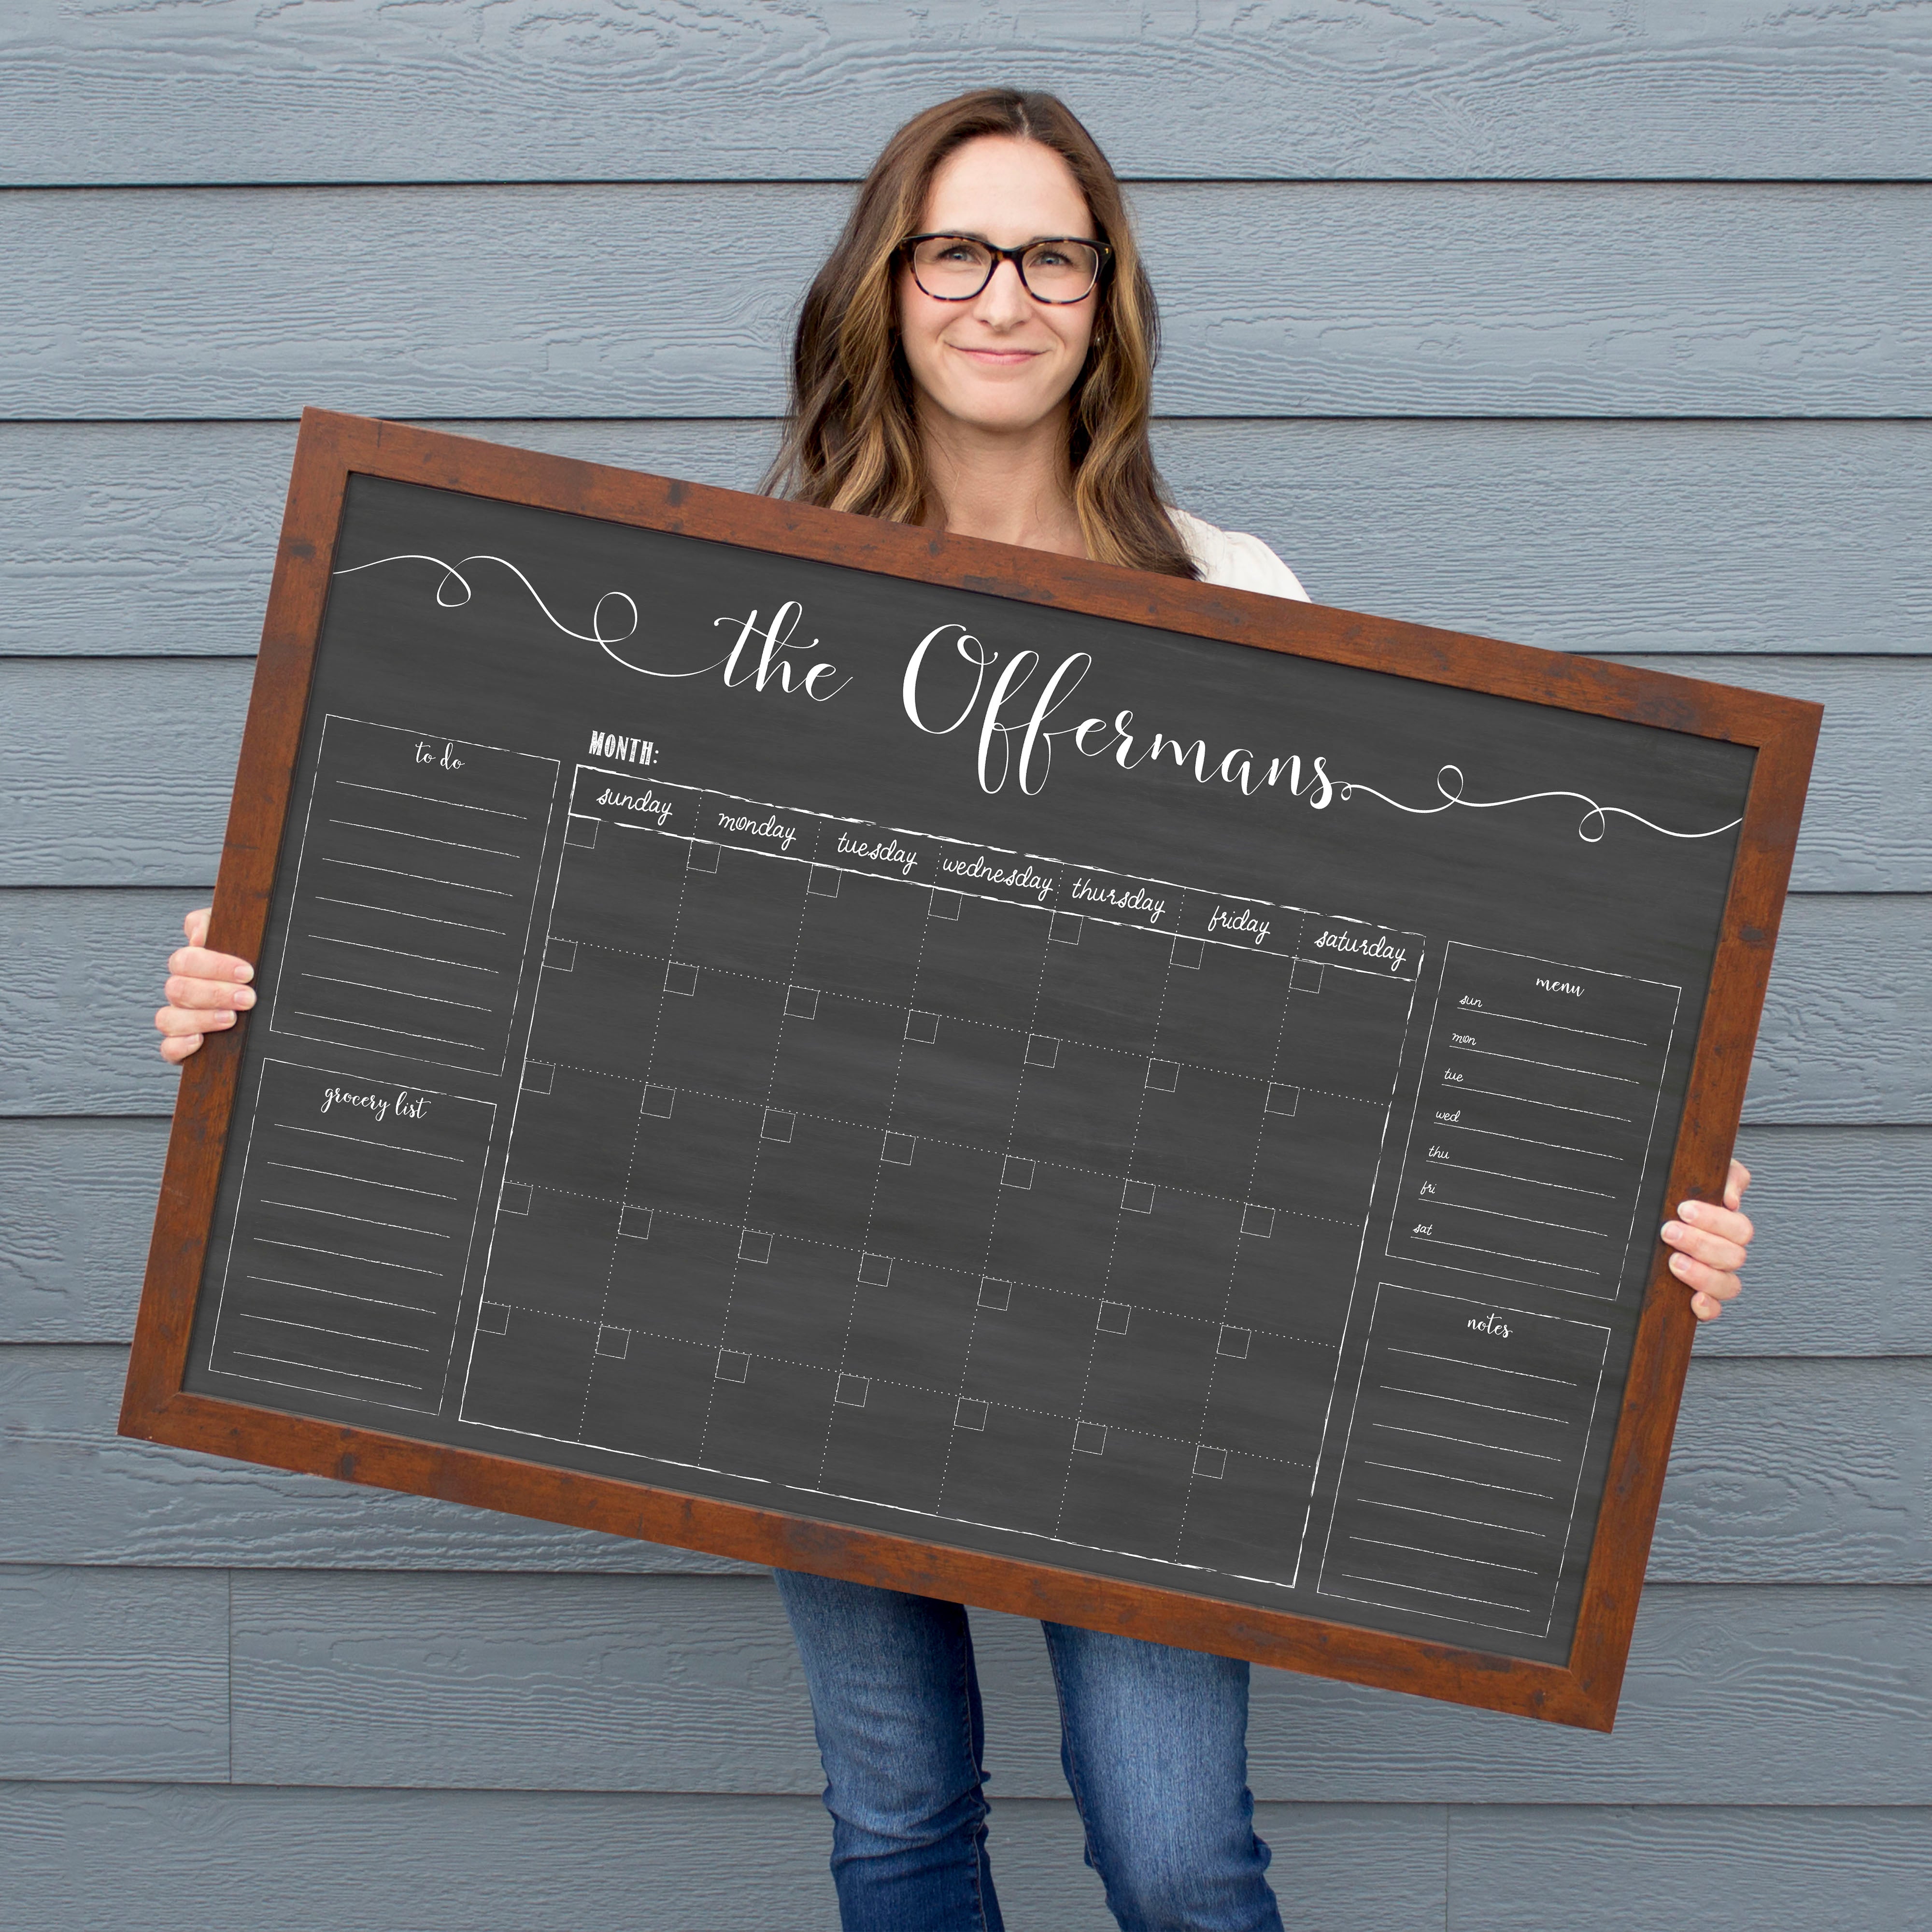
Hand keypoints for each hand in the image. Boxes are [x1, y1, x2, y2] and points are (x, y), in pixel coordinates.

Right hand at [155, 906, 255, 1063]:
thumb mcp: (242, 938)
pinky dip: (179, 1046)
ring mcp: (180, 1018)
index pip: (185, 961)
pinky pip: (167, 1048)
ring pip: (168, 1018)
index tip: (246, 972)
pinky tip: (200, 1041)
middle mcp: (182, 991)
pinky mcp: (182, 1045)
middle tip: (248, 998)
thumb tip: (198, 935)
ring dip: (200, 1019)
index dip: (213, 966)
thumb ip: (215, 924)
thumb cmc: (250, 969)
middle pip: (178, 989)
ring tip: (231, 1019)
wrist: (269, 999)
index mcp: (192, 965)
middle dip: (215, 994)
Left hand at [1661, 1158, 1751, 1322]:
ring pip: (1727, 1285)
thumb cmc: (1679, 1191)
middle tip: (1669, 1231)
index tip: (1684, 1209)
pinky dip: (1708, 1308)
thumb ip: (1726, 1177)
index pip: (1739, 1229)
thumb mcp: (1701, 1174)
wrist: (1650, 1205)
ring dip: (1701, 1274)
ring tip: (1673, 1261)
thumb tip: (1732, 1199)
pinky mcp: (1699, 1296)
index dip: (1715, 1221)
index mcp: (1729, 1227)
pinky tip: (1694, 1300)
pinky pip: (1714, 1310)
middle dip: (1700, 1243)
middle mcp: (1725, 1254)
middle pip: (1733, 1257)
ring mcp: (1714, 1276)